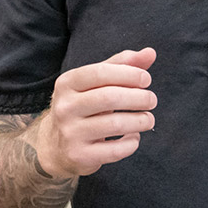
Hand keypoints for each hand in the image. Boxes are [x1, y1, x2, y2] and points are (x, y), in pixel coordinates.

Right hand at [36, 47, 156, 178]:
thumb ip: (122, 65)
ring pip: (115, 124)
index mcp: (67, 83)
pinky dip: (132, 143)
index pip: (101, 72)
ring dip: (141, 121)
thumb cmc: (84, 106)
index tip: (146, 80)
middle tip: (152, 100)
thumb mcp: (96, 82)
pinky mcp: (79, 155)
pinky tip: (134, 137)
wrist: (55, 146)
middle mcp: (65, 107)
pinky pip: (115, 150)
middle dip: (139, 98)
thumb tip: (150, 52)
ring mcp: (70, 133)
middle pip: (110, 97)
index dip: (129, 74)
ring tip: (148, 119)